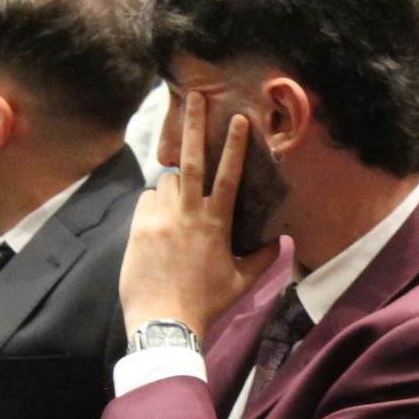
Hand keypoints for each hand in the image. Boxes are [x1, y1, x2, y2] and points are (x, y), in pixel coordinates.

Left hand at [119, 95, 281, 336]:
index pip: (228, 175)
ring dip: (174, 186)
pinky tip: (159, 220)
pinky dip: (154, 204)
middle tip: (194, 97)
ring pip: (166, 182)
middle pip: (191, 159)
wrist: (165, 322)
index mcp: (216, 224)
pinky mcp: (138, 229)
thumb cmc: (207, 303)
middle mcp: (188, 214)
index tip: (237, 118)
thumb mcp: (241, 282)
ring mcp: (160, 219)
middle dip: (194, 124)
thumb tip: (280, 241)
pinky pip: (147, 200)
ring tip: (178, 205)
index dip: (235, 145)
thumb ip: (262, 258)